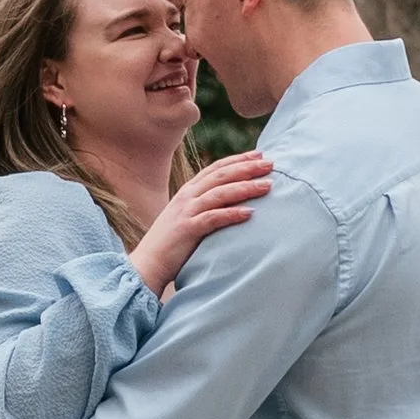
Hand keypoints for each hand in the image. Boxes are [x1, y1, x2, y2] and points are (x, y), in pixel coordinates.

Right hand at [130, 150, 272, 294]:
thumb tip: (233, 203)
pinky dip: (232, 214)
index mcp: (188, 191)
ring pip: (220, 193)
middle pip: (221, 176)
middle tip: (271, 164)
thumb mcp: (189, 217)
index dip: (238, 160)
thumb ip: (206, 207)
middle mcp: (187, 196)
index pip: (216, 168)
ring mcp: (186, 212)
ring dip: (245, 188)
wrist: (148, 264)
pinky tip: (250, 213)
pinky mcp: (187, 229)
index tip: (260, 155)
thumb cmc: (173, 243)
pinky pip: (213, 218)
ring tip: (267, 186)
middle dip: (247, 168)